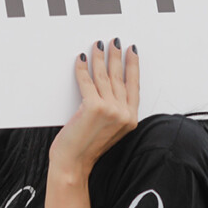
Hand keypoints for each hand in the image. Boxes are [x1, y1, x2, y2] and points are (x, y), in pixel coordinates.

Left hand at [49, 39, 138, 178]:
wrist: (74, 165)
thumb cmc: (87, 149)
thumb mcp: (111, 130)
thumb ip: (115, 111)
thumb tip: (108, 85)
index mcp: (131, 119)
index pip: (134, 86)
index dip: (133, 66)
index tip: (132, 51)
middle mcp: (123, 113)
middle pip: (120, 77)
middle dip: (116, 56)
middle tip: (114, 42)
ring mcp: (109, 110)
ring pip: (104, 76)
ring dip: (100, 58)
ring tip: (98, 46)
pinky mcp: (93, 107)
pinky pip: (87, 81)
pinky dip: (83, 68)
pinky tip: (82, 59)